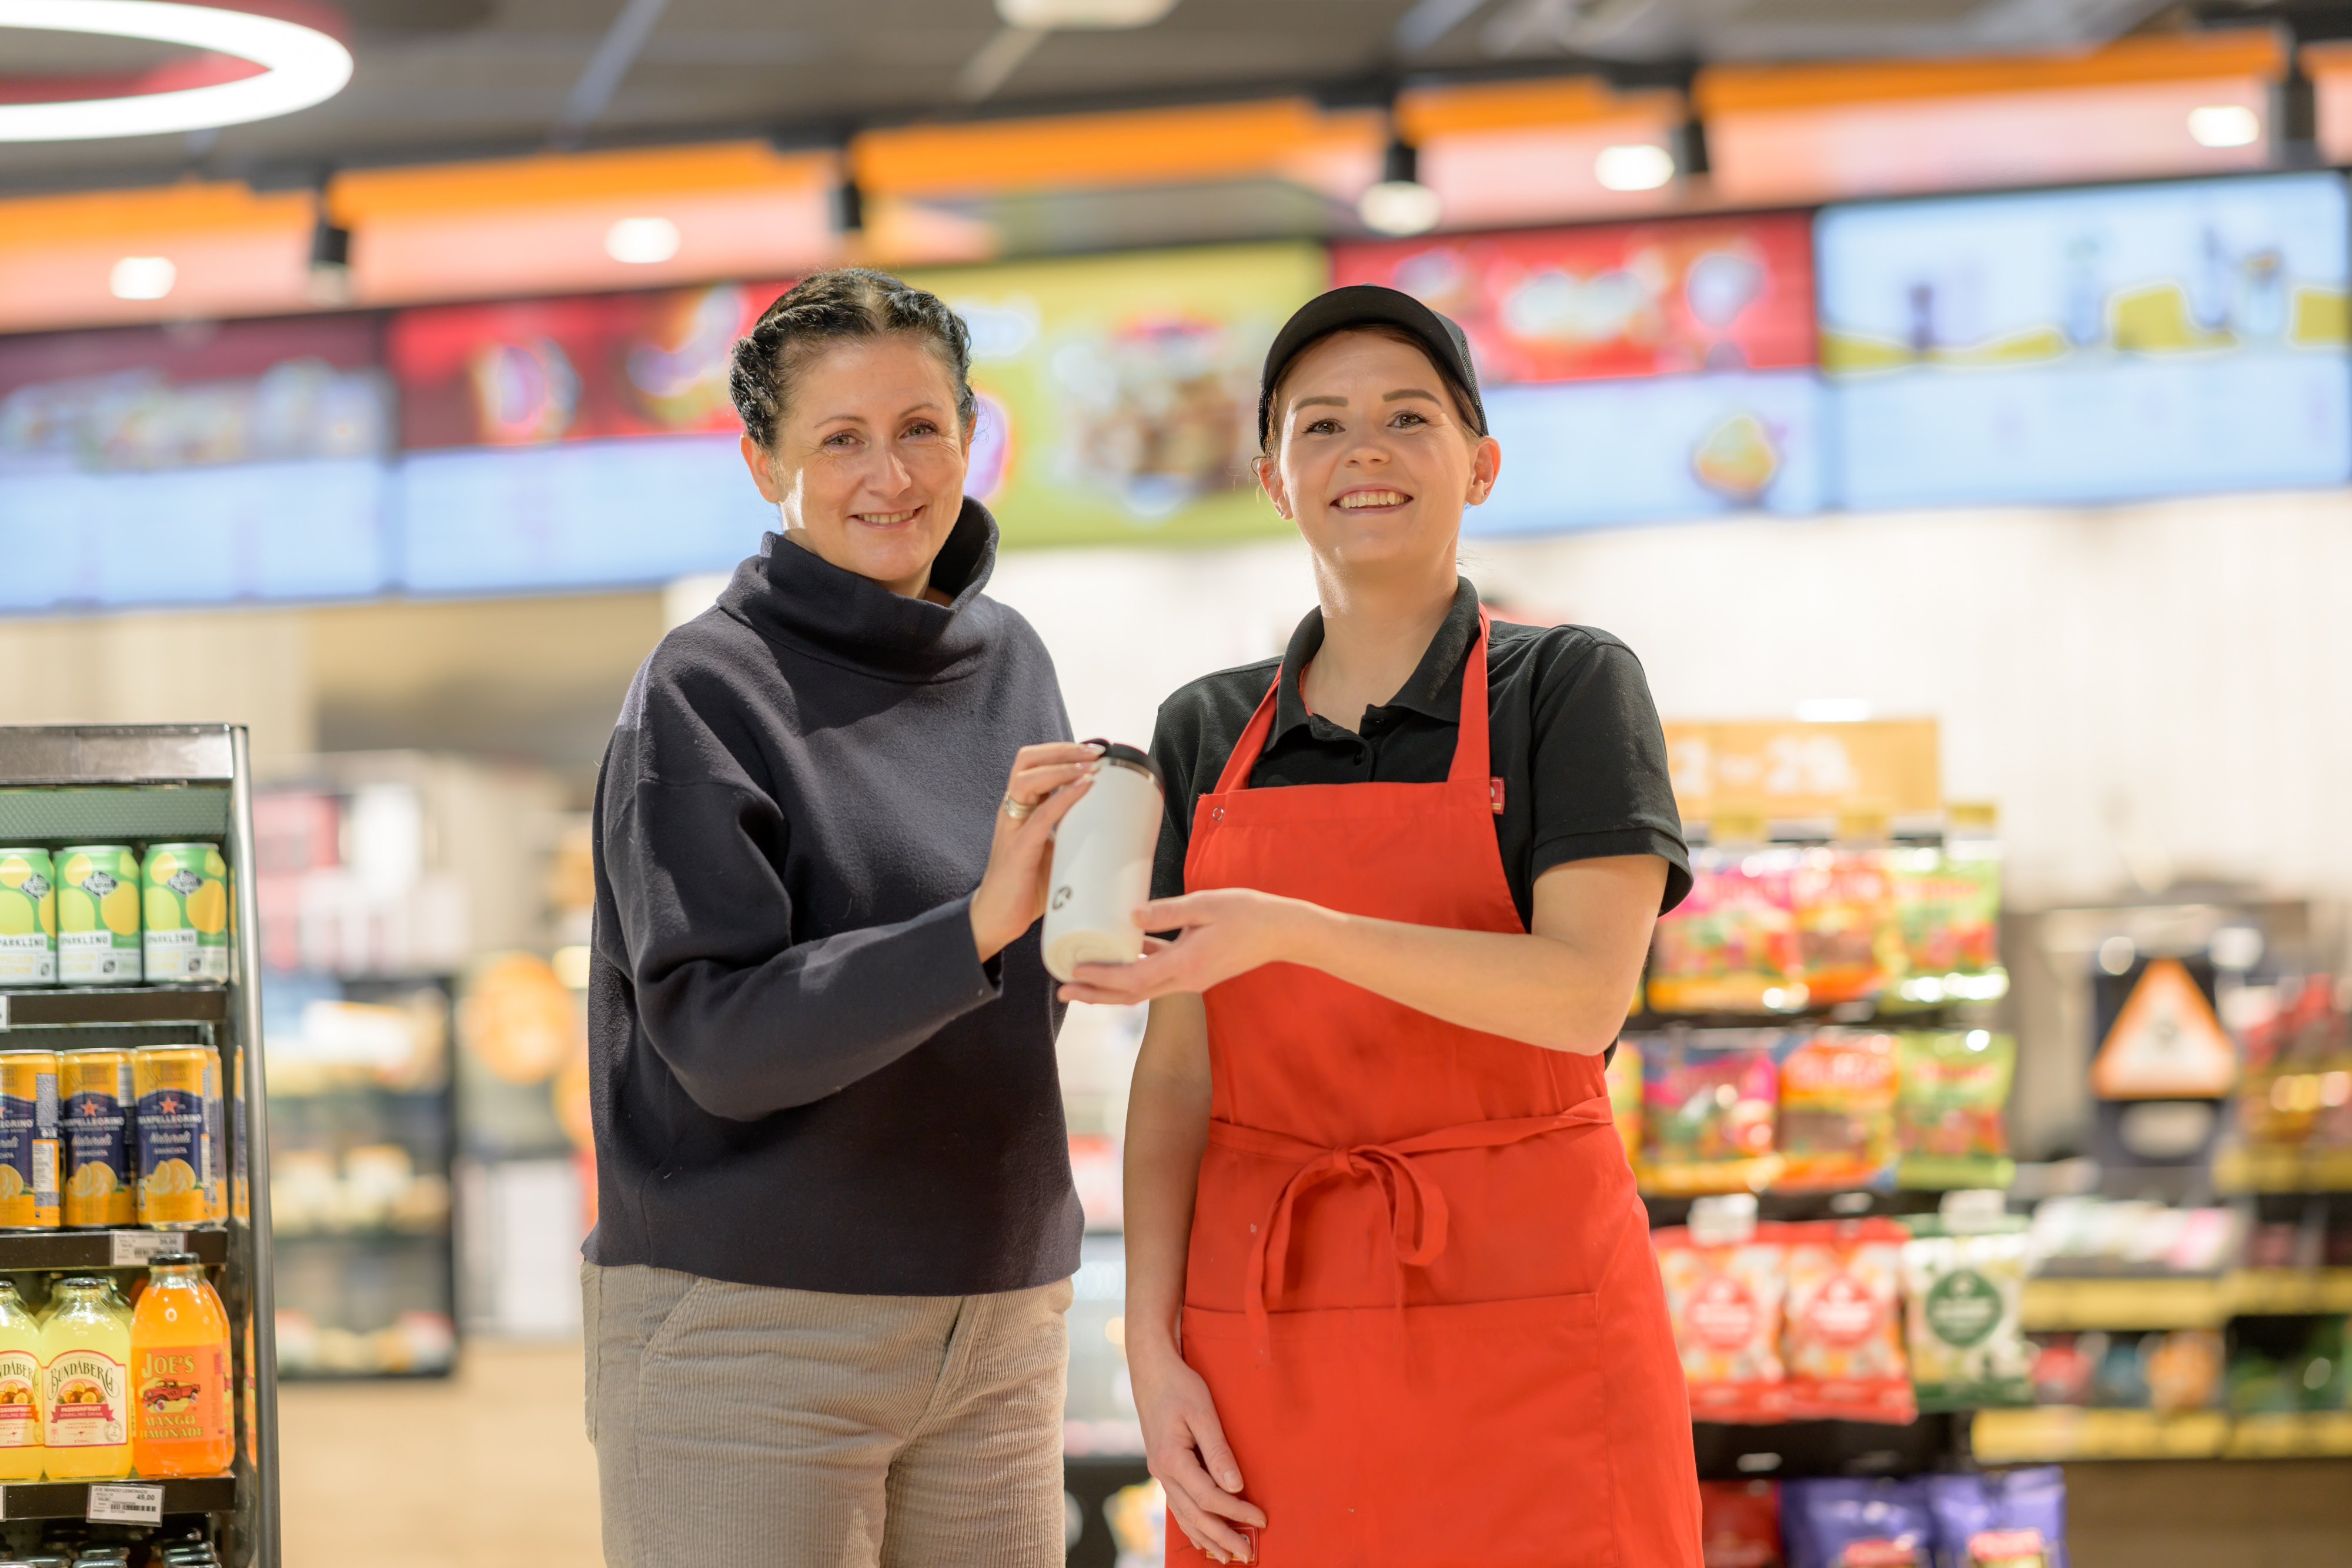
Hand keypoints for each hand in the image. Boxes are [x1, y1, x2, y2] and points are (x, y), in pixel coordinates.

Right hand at [969, 742, 1100, 962]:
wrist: (996, 919)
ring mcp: (1013, 828)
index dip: (1061, 751)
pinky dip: (1063, 798)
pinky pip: (1040, 815)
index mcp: (1021, 809)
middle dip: (1062, 749)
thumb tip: (1110, 827)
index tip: (1094, 750)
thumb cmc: (1025, 887)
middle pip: (1026, 760)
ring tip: (1089, 766)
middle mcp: (1013, 812)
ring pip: (1027, 778)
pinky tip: (1083, 789)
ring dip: (1062, 767)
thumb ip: (1070, 834)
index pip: (1034, 764)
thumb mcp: (1052, 851)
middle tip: (1094, 751)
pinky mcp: (1018, 850)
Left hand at [1057, 888, 1318, 1004]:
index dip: (1101, 979)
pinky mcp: (1196, 971)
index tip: (1074, 973)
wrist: (1282, 932)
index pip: (1134, 979)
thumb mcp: (1206, 905)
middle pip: (1131, 994)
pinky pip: (1158, 976)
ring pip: (1142, 989)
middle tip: (1062, 990)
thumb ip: (1168, 912)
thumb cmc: (1248, 914)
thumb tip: (1131, 916)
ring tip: (1081, 978)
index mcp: (1187, 963)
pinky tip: (1122, 954)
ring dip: (1110, 987)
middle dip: (1095, 994)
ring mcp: (1191, 979)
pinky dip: (1135, 972)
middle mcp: (1186, 979)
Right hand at [1130, 1338, 1263, 1561]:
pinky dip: (1191, 1525)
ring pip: (1184, 1515)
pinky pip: (1177, 1505)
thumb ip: (1218, 1450)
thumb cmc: (1179, 1386)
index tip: (1260, 1519)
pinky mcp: (1163, 1468)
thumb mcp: (1202, 1412)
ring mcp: (1160, 1472)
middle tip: (1248, 1554)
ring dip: (1207, 1538)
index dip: (1236, 1512)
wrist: (1150, 1370)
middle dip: (1222, 1537)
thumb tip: (1234, 1486)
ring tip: (1228, 1556)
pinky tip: (1201, 1537)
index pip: (1209, 1497)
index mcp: (1171, 1459)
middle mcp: (1162, 1472)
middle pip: (1195, 1515)